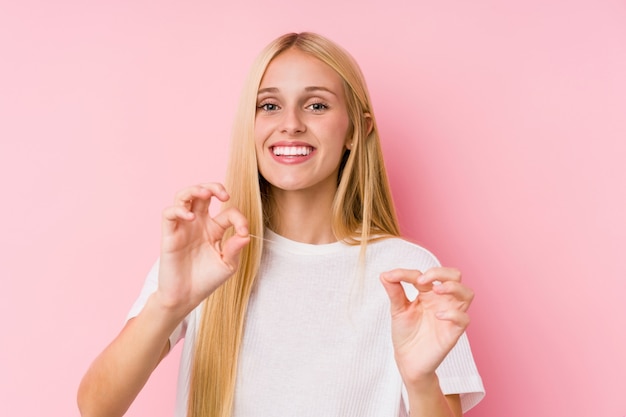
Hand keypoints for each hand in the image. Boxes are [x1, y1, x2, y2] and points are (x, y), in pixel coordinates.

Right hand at [156, 183, 249, 315]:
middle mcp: (198, 224)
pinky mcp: (169, 235)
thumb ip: (235, 249)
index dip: (239, 218)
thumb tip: (246, 235)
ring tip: (206, 194)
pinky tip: (191, 216)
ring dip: (194, 190)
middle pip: (202, 194)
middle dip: (213, 187)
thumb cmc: (207, 280)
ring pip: (183, 197)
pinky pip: (169, 213)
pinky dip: (179, 210)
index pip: (228, 212)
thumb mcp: (227, 265)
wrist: (186, 297)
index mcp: (214, 229)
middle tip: (223, 194)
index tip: (243, 231)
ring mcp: (183, 227)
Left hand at [380, 267, 473, 384]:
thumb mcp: (397, 310)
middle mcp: (442, 301)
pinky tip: (438, 315)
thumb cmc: (405, 333)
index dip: (408, 273)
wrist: (407, 360)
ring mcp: (450, 315)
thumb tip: (384, 274)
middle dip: (441, 272)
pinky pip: (464, 319)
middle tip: (422, 281)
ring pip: (467, 294)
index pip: (427, 275)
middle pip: (455, 276)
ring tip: (436, 290)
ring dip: (453, 287)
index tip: (392, 277)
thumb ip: (394, 291)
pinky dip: (453, 314)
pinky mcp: (454, 332)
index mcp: (428, 293)